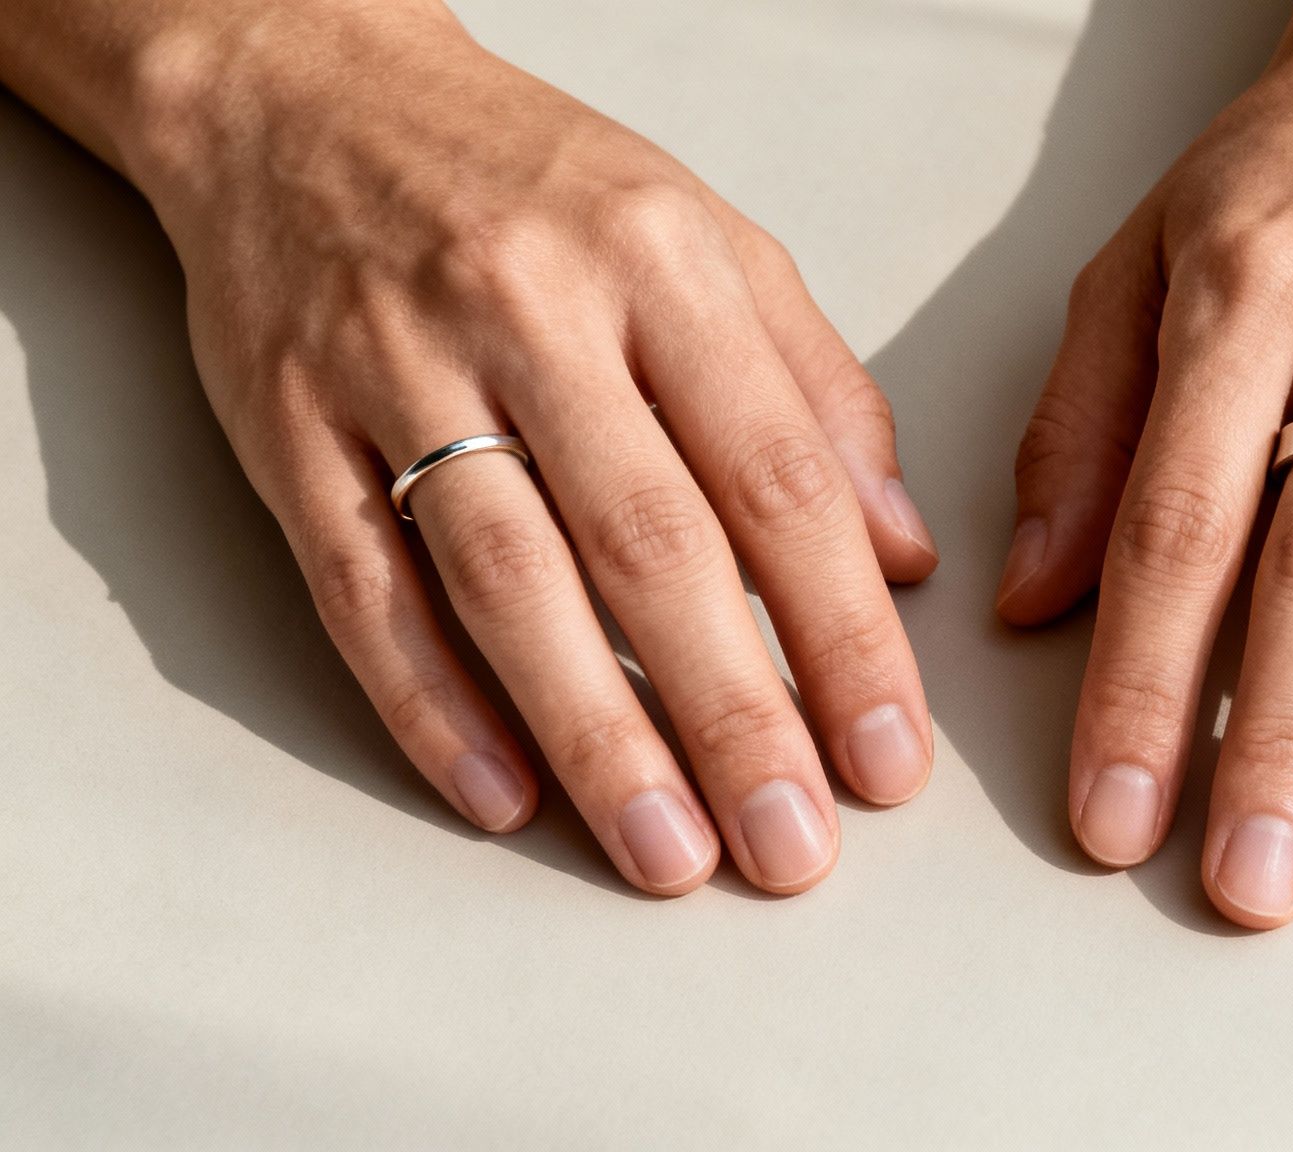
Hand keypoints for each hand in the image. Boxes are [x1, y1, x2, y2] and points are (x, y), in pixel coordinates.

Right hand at [127, 5, 938, 894]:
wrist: (308, 90)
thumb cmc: (534, 185)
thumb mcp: (711, 241)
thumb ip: (817, 392)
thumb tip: (903, 552)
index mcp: (662, 264)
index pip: (779, 475)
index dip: (843, 630)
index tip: (887, 752)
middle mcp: (533, 313)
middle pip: (652, 546)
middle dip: (736, 714)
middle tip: (794, 846)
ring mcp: (398, 370)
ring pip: (509, 582)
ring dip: (597, 733)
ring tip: (669, 852)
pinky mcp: (290, 427)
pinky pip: (364, 586)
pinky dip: (431, 702)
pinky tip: (502, 794)